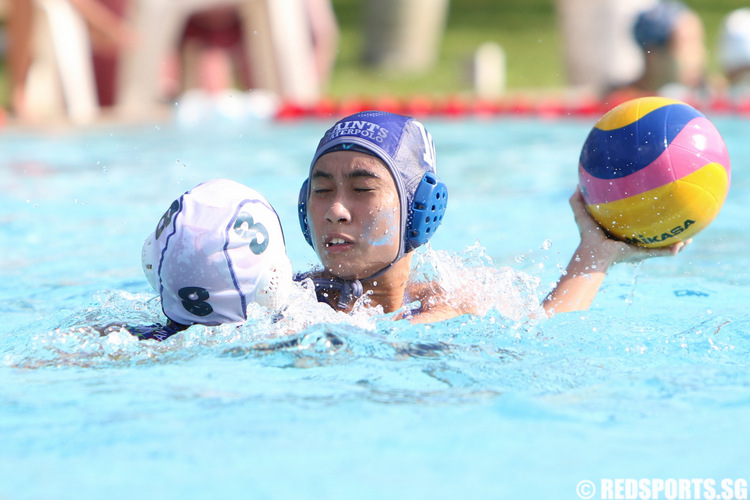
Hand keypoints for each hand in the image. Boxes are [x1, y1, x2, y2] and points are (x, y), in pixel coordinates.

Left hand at [569, 187, 689, 268]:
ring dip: (679, 240)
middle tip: (680, 215)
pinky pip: (662, 253)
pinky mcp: (643, 255)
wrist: (592, 253)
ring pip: (664, 244)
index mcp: (624, 231)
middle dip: (668, 227)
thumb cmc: (587, 236)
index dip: (647, 215)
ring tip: (691, 234)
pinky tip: (684, 243)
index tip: (656, 203)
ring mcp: (641, 248)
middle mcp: (634, 240)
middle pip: (655, 233)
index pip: (638, 222)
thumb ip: (578, 200)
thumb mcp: (582, 214)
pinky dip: (674, 249)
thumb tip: (577, 184)